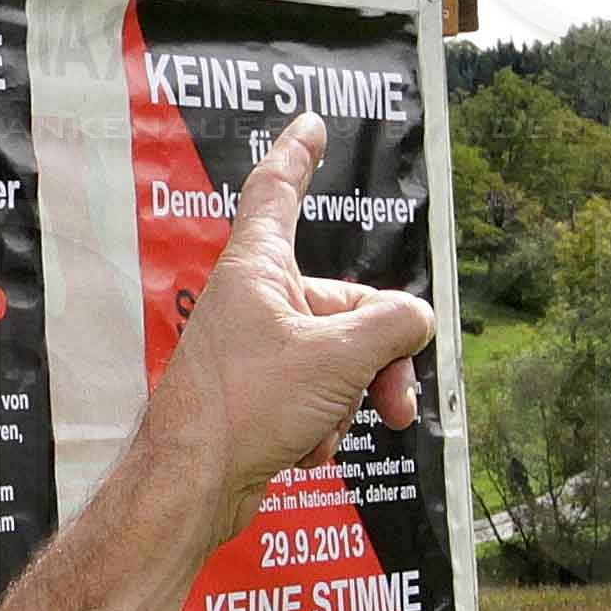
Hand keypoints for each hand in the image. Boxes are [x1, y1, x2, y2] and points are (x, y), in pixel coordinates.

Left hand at [135, 113, 436, 546]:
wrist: (194, 485)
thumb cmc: (245, 406)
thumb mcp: (338, 357)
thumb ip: (392, 325)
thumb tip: (416, 320)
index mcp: (260, 268)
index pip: (278, 191)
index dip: (299, 154)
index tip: (310, 125)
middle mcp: (257, 300)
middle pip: (348, 305)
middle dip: (380, 358)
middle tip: (396, 402)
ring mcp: (259, 348)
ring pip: (341, 357)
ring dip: (351, 398)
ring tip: (327, 429)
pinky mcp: (261, 394)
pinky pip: (319, 395)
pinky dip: (323, 422)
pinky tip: (301, 448)